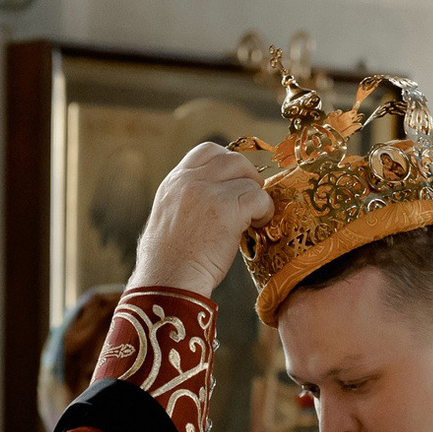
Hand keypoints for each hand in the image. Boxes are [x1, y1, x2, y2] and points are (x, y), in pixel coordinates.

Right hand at [127, 144, 270, 299]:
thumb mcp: (168, 218)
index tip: (235, 182)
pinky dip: (265, 211)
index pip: (208, 150)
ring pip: (248, 179)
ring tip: (253, 218)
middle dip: (247, 177)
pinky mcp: (227, 210)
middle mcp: (189, 181)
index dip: (228, 163)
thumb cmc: (167, 262)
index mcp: (174, 182)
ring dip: (256, 197)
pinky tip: (258, 226)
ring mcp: (208, 193)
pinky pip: (259, 198)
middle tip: (250, 200)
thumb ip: (187, 200)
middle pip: (232, 159)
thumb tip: (212, 199)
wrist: (168, 281)